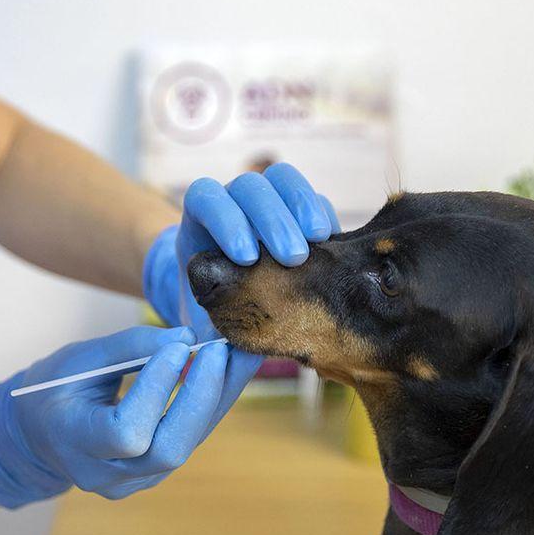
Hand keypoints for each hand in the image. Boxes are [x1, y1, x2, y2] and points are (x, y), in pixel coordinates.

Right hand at [0, 326, 230, 506]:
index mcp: (74, 443)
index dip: (156, 390)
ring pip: (187, 445)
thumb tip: (186, 337)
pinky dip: (211, 403)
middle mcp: (105, 474)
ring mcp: (132, 482)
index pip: (126, 431)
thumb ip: (129, 347)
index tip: (177, 346)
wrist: (41, 433)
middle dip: (200, 396)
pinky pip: (189, 440)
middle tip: (220, 347)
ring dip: (218, 397)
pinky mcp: (154, 474)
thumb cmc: (56, 388)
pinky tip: (228, 371)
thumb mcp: (79, 359)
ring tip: (240, 352)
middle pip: (168, 450)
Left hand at [142, 162, 339, 336]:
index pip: (206, 199)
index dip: (224, 220)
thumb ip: (212, 333)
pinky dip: (323, 214)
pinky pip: (312, 198)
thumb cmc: (209, 316)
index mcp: (199, 223)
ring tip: (319, 242)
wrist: (222, 306)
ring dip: (301, 206)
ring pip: (281, 180)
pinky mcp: (296, 213)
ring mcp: (265, 203)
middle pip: (249, 186)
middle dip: (272, 218)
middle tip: (292, 257)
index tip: (244, 257)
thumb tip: (233, 353)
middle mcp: (231, 204)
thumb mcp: (203, 326)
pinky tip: (334, 243)